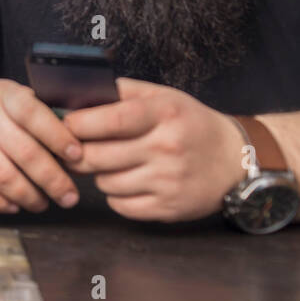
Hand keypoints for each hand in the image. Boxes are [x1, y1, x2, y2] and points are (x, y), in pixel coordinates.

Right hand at [0, 78, 82, 213]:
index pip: (33, 114)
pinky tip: (11, 206)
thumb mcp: (12, 95)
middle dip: (52, 180)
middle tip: (69, 197)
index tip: (78, 157)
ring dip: (27, 196)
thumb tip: (80, 144)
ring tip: (42, 204)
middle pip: (23, 152)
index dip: (58, 137)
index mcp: (3, 93)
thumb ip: (40, 114)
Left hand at [63, 78, 244, 221]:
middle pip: (97, 156)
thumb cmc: (190, 124)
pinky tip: (125, 182)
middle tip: (73, 149)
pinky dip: (115, 195)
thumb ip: (122, 92)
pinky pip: (120, 206)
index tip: (65, 125)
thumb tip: (77, 93)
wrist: (236, 160)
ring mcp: (169, 181)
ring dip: (98, 174)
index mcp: (164, 114)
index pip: (109, 120)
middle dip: (77, 153)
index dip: (78, 124)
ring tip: (108, 163)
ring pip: (104, 183)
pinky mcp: (169, 208)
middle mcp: (167, 148)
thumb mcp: (163, 97)